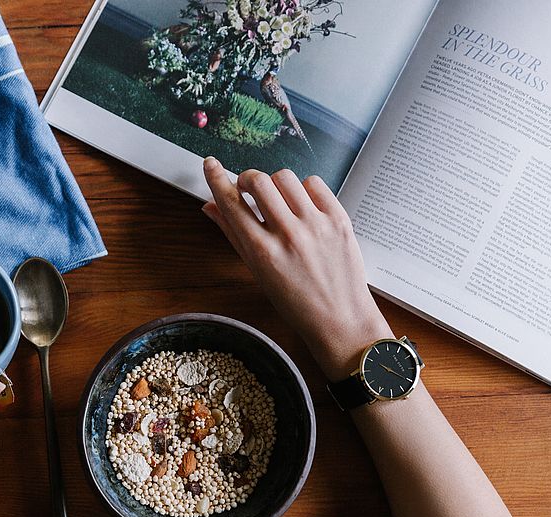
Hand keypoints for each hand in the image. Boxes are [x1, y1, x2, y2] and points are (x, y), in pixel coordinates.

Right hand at [202, 158, 391, 379]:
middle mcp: (288, 235)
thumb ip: (233, 235)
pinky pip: (314, 183)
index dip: (216, 178)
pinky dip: (304, 189)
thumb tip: (210, 207)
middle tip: (249, 189)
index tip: (210, 164)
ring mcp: (316, 225)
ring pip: (285, 177)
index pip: (231, 203)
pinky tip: (303, 206)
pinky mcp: (339, 219)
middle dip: (247, 179)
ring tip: (280, 201)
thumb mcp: (258, 273)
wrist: (340, 319)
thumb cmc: (296, 302)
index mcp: (262, 252)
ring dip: (276, 184)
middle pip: (258, 180)